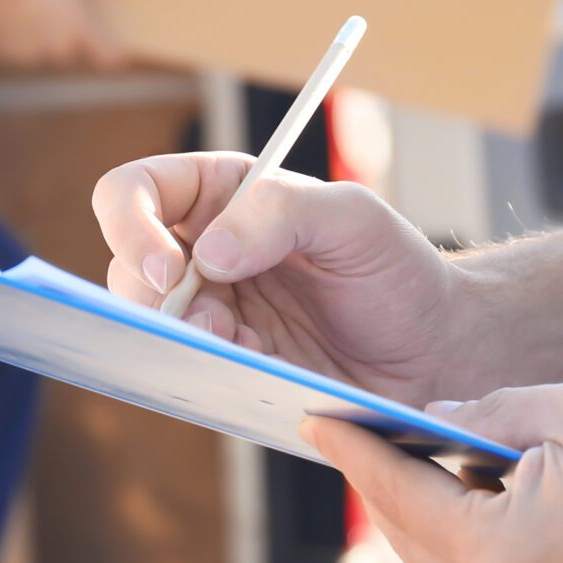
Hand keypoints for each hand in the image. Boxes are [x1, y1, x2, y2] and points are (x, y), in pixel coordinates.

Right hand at [0, 0, 140, 68]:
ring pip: (45, 51)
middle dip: (72, 34)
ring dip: (45, 36)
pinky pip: (19, 50)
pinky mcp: (1, 47)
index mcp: (77, 27)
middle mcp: (54, 45)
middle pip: (73, 50)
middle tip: (65, 5)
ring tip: (37, 4)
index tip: (120, 48)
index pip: (108, 57)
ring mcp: (27, 49)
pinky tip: (15, 11)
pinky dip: (20, 36)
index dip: (116, 53)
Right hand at [92, 153, 469, 404]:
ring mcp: (215, 310)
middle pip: (127, 266)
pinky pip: (188, 369)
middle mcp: (207, 249)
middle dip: (150, 297)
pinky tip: (261, 367)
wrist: (435, 352)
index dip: (131, 225)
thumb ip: (281, 214)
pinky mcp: (228, 363)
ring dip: (185, 340)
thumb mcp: (354, 219)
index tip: (168, 266)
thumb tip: (208, 253)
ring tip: (242, 347)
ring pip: (151, 325)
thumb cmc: (399, 271)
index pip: (137, 192)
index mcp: (225, 194)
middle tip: (203, 321)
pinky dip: (213, 370)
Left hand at [303, 379, 562, 562]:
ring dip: (440, 522)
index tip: (316, 420)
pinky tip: (493, 506)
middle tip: (360, 438)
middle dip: (389, 489)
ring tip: (423, 464)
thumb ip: (487, 416)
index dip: (355, 452)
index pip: (400, 497)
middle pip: (421, 545)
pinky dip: (489, 550)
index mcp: (503, 558)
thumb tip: (430, 421)